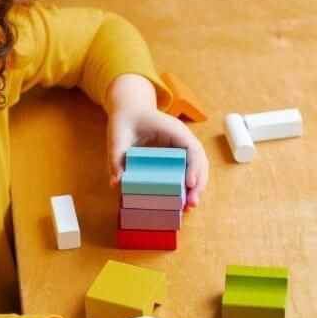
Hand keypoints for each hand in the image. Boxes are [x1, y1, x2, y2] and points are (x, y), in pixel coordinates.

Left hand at [105, 74, 209, 207]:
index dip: (193, 166)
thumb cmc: (126, 121)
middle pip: (201, 161)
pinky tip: (184, 200)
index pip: (191, 148)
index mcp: (173, 130)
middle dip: (199, 183)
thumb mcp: (117, 137)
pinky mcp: (179, 154)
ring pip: (199, 167)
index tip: (188, 184)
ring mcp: (183, 146)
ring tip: (189, 207)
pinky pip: (190, 169)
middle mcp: (183, 137)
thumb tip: (116, 184)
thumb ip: (115, 158)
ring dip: (197, 187)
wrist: (130, 110)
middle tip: (190, 205)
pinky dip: (191, 184)